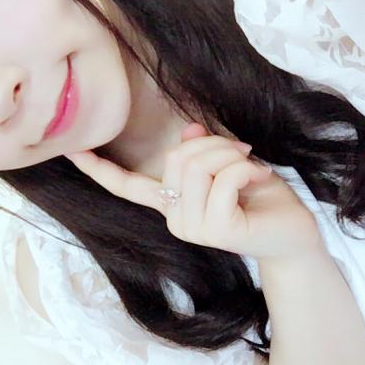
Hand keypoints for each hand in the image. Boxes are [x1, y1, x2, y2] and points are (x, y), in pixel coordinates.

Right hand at [64, 122, 322, 259]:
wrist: (292, 234)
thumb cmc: (261, 198)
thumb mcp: (229, 164)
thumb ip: (204, 151)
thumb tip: (190, 130)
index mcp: (171, 202)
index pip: (126, 186)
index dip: (99, 169)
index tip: (72, 151)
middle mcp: (174, 218)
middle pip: (177, 158)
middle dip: (214, 145)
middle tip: (243, 152)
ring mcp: (192, 227)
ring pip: (198, 165)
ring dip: (232, 156)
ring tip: (252, 169)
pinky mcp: (216, 229)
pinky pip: (223, 179)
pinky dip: (246, 169)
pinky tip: (260, 180)